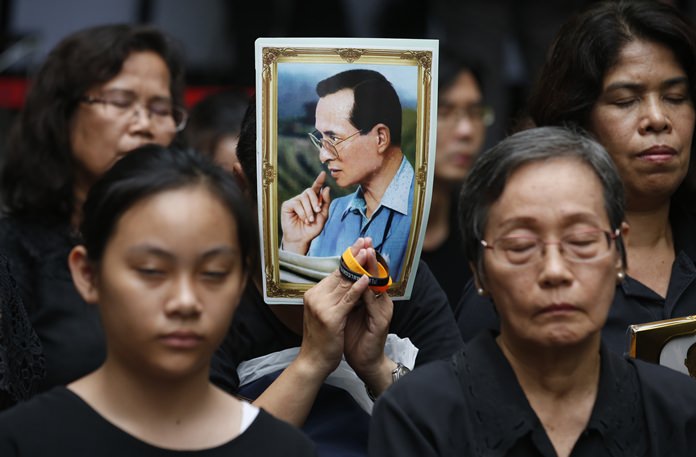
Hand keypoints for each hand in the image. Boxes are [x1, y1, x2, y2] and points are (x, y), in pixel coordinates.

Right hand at [280, 171, 330, 253]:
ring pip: (304, 198)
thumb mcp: (323, 216)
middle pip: (310, 191)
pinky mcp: (288, 205)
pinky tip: (303, 219)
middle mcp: (303, 199)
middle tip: (317, 211)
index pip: (316, 188)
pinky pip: (297, 204)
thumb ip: (325, 203)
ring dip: (309, 210)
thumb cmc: (312, 229)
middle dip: (315, 201)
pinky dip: (302, 212)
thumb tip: (327, 188)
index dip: (319, 180)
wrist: (302, 238)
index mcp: (312, 200)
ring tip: (309, 220)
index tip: (323, 174)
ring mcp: (295, 201)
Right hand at [297, 241, 370, 378]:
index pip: (335, 272)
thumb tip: (349, 280)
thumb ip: (334, 297)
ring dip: (359, 266)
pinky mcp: (331, 317)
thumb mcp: (326, 313)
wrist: (313, 362)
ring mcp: (322, 306)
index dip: (349, 257)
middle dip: (355, 255)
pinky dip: (358, 288)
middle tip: (367, 240)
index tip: (360, 243)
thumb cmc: (322, 339)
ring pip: (345, 282)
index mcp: (314, 293)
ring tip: (370, 252)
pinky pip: (347, 299)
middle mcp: (315, 296)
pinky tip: (367, 278)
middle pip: (340, 272)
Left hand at [342, 239, 394, 391]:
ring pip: (377, 285)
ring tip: (366, 253)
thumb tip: (336, 279)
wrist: (363, 362)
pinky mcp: (382, 321)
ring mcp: (383, 311)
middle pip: (375, 275)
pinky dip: (368, 291)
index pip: (367, 274)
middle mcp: (381, 301)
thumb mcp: (347, 313)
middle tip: (365, 240)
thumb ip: (347, 297)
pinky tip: (364, 281)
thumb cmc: (353, 338)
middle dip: (368, 258)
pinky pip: (374, 302)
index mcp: (373, 298)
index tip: (358, 242)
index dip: (362, 258)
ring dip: (372, 269)